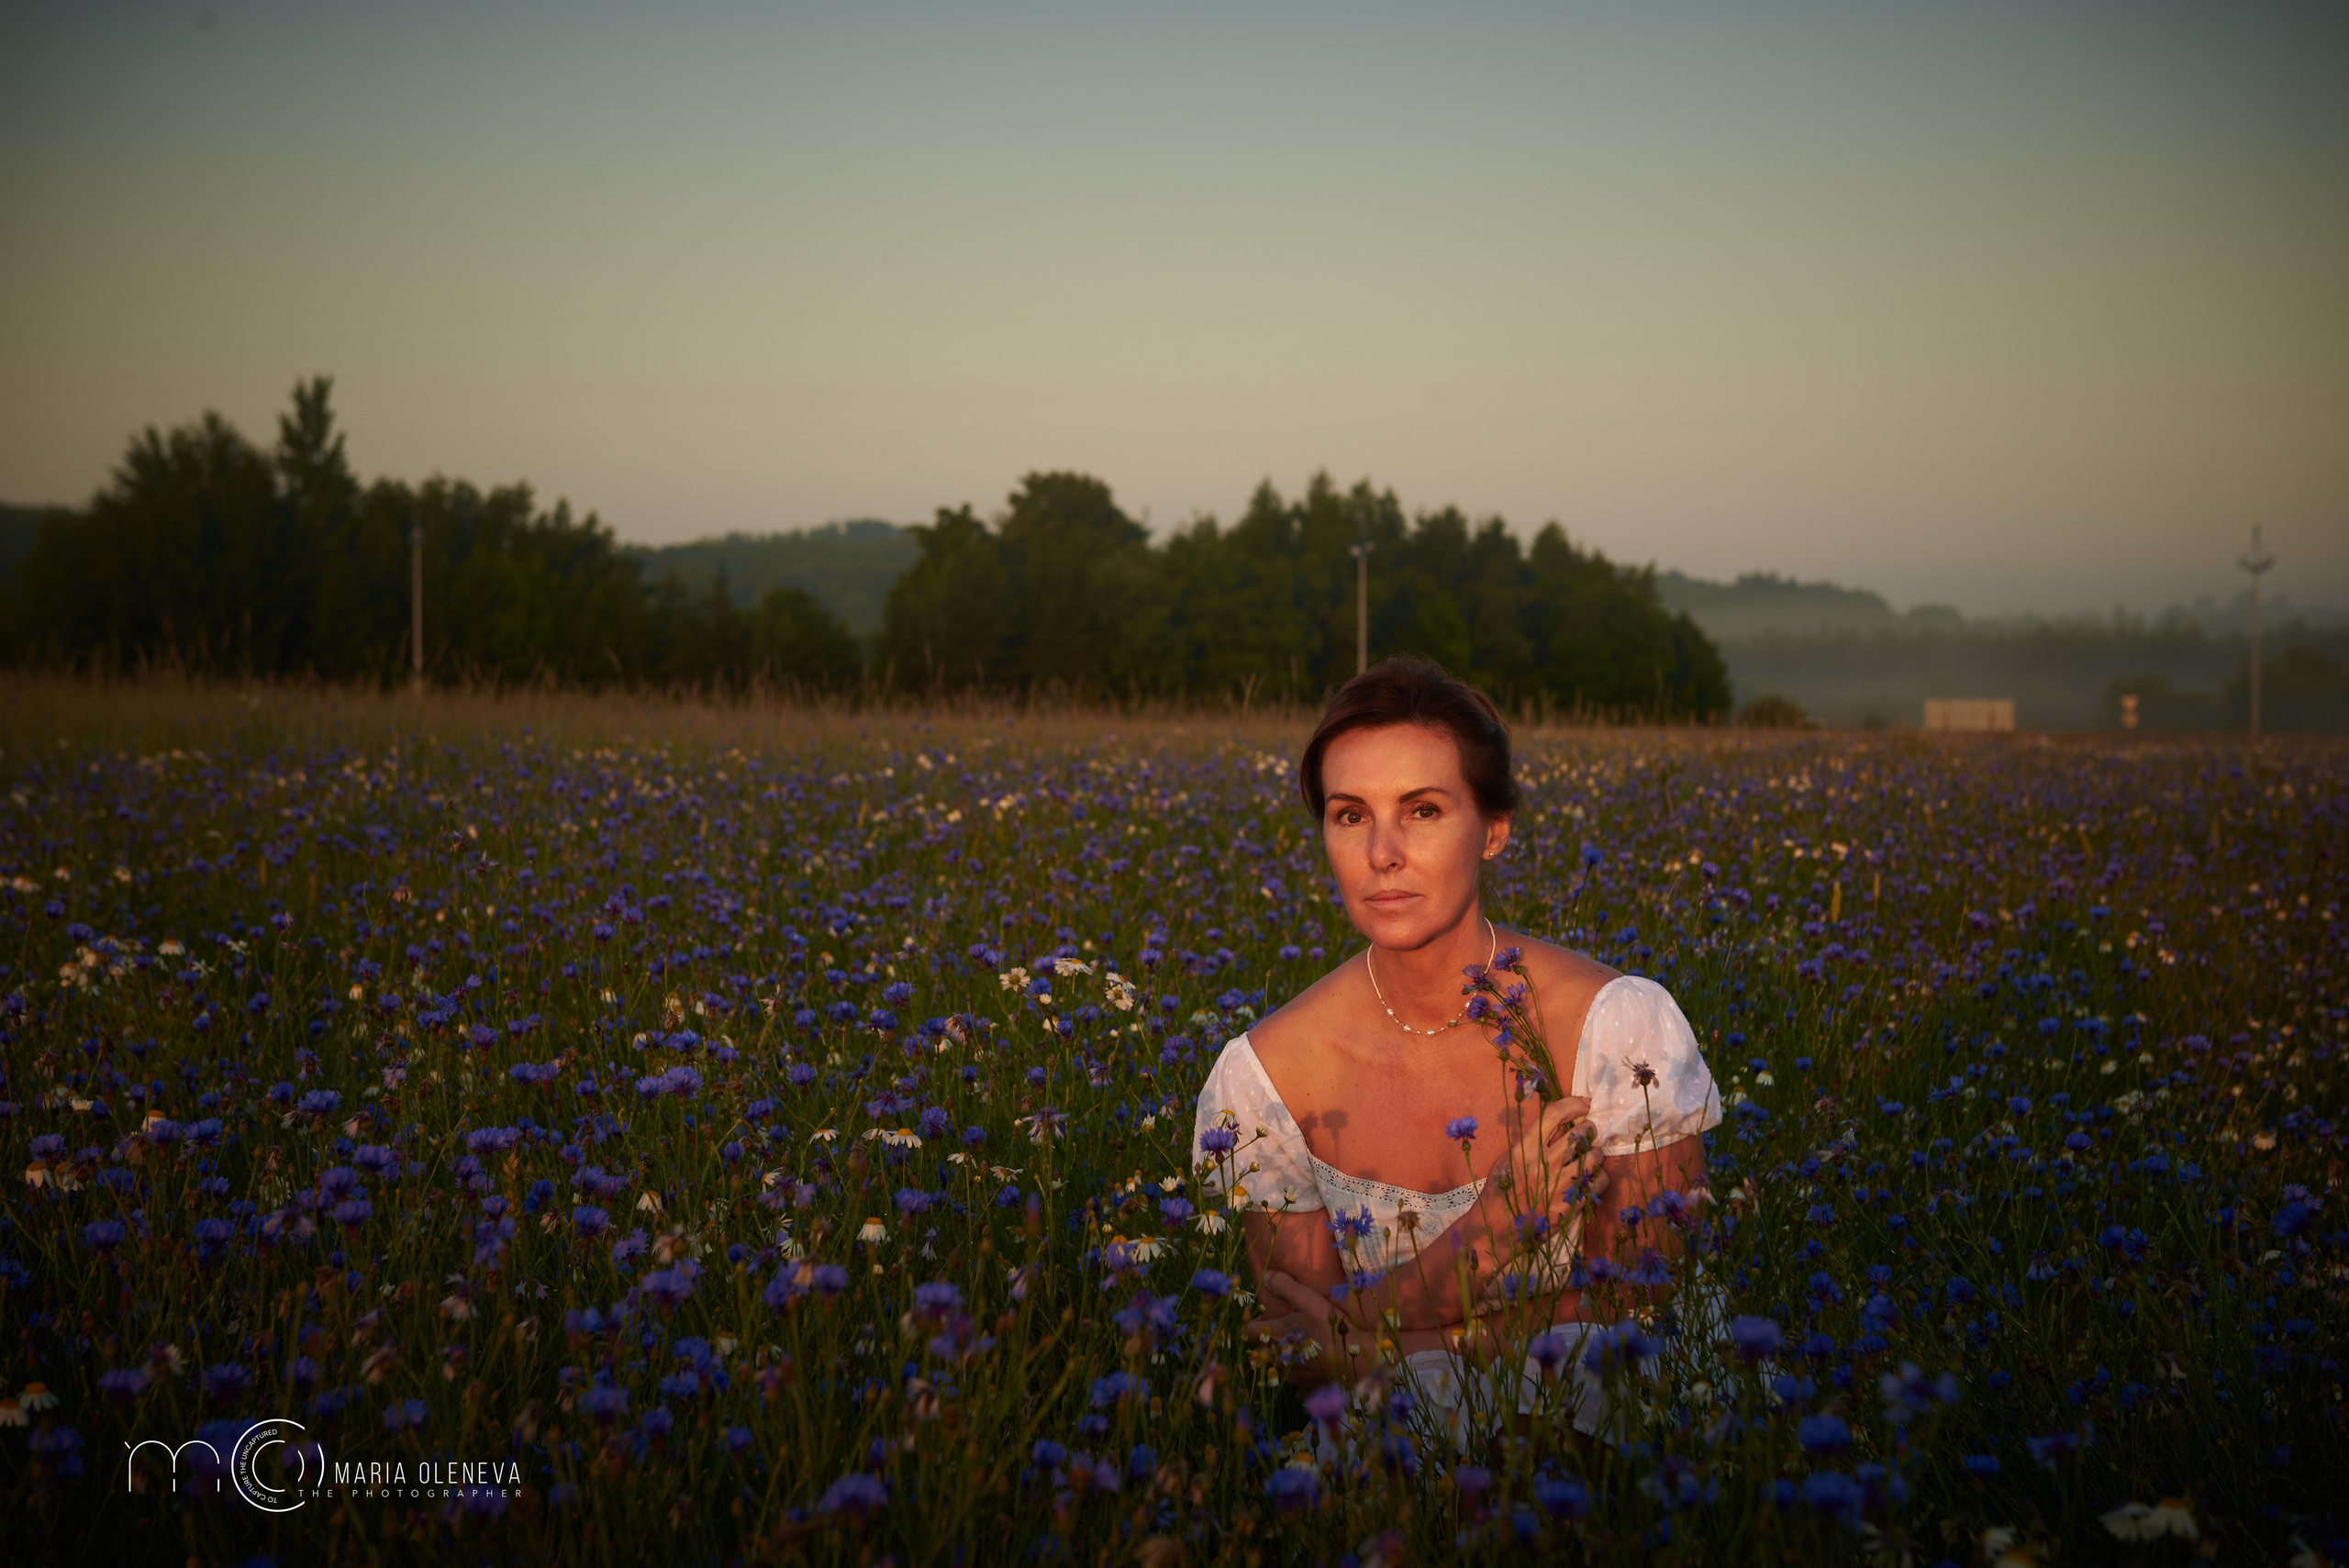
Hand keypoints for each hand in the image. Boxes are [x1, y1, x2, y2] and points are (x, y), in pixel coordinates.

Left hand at [1243, 1270, 1353, 1386]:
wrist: (1354, 1358)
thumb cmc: (1328, 1326)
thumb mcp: (1307, 1298)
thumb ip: (1284, 1286)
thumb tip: (1266, 1276)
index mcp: (1273, 1337)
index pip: (1248, 1332)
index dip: (1253, 1324)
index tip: (1262, 1318)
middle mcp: (1277, 1359)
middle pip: (1259, 1354)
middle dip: (1264, 1346)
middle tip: (1279, 1335)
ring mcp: (1291, 1376)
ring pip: (1276, 1370)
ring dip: (1281, 1362)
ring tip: (1294, 1352)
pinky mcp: (1306, 1387)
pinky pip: (1296, 1389)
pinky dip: (1299, 1382)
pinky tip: (1308, 1373)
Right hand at [1493, 1094, 1606, 1219]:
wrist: (1497, 1227)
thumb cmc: (1502, 1190)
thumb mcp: (1507, 1158)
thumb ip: (1530, 1141)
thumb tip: (1558, 1124)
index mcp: (1523, 1149)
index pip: (1553, 1114)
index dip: (1573, 1104)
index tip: (1585, 1103)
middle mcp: (1541, 1164)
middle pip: (1579, 1134)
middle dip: (1588, 1129)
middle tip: (1588, 1133)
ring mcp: (1556, 1186)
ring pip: (1593, 1157)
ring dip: (1596, 1153)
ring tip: (1590, 1156)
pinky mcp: (1568, 1206)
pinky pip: (1597, 1182)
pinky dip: (1599, 1177)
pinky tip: (1592, 1178)